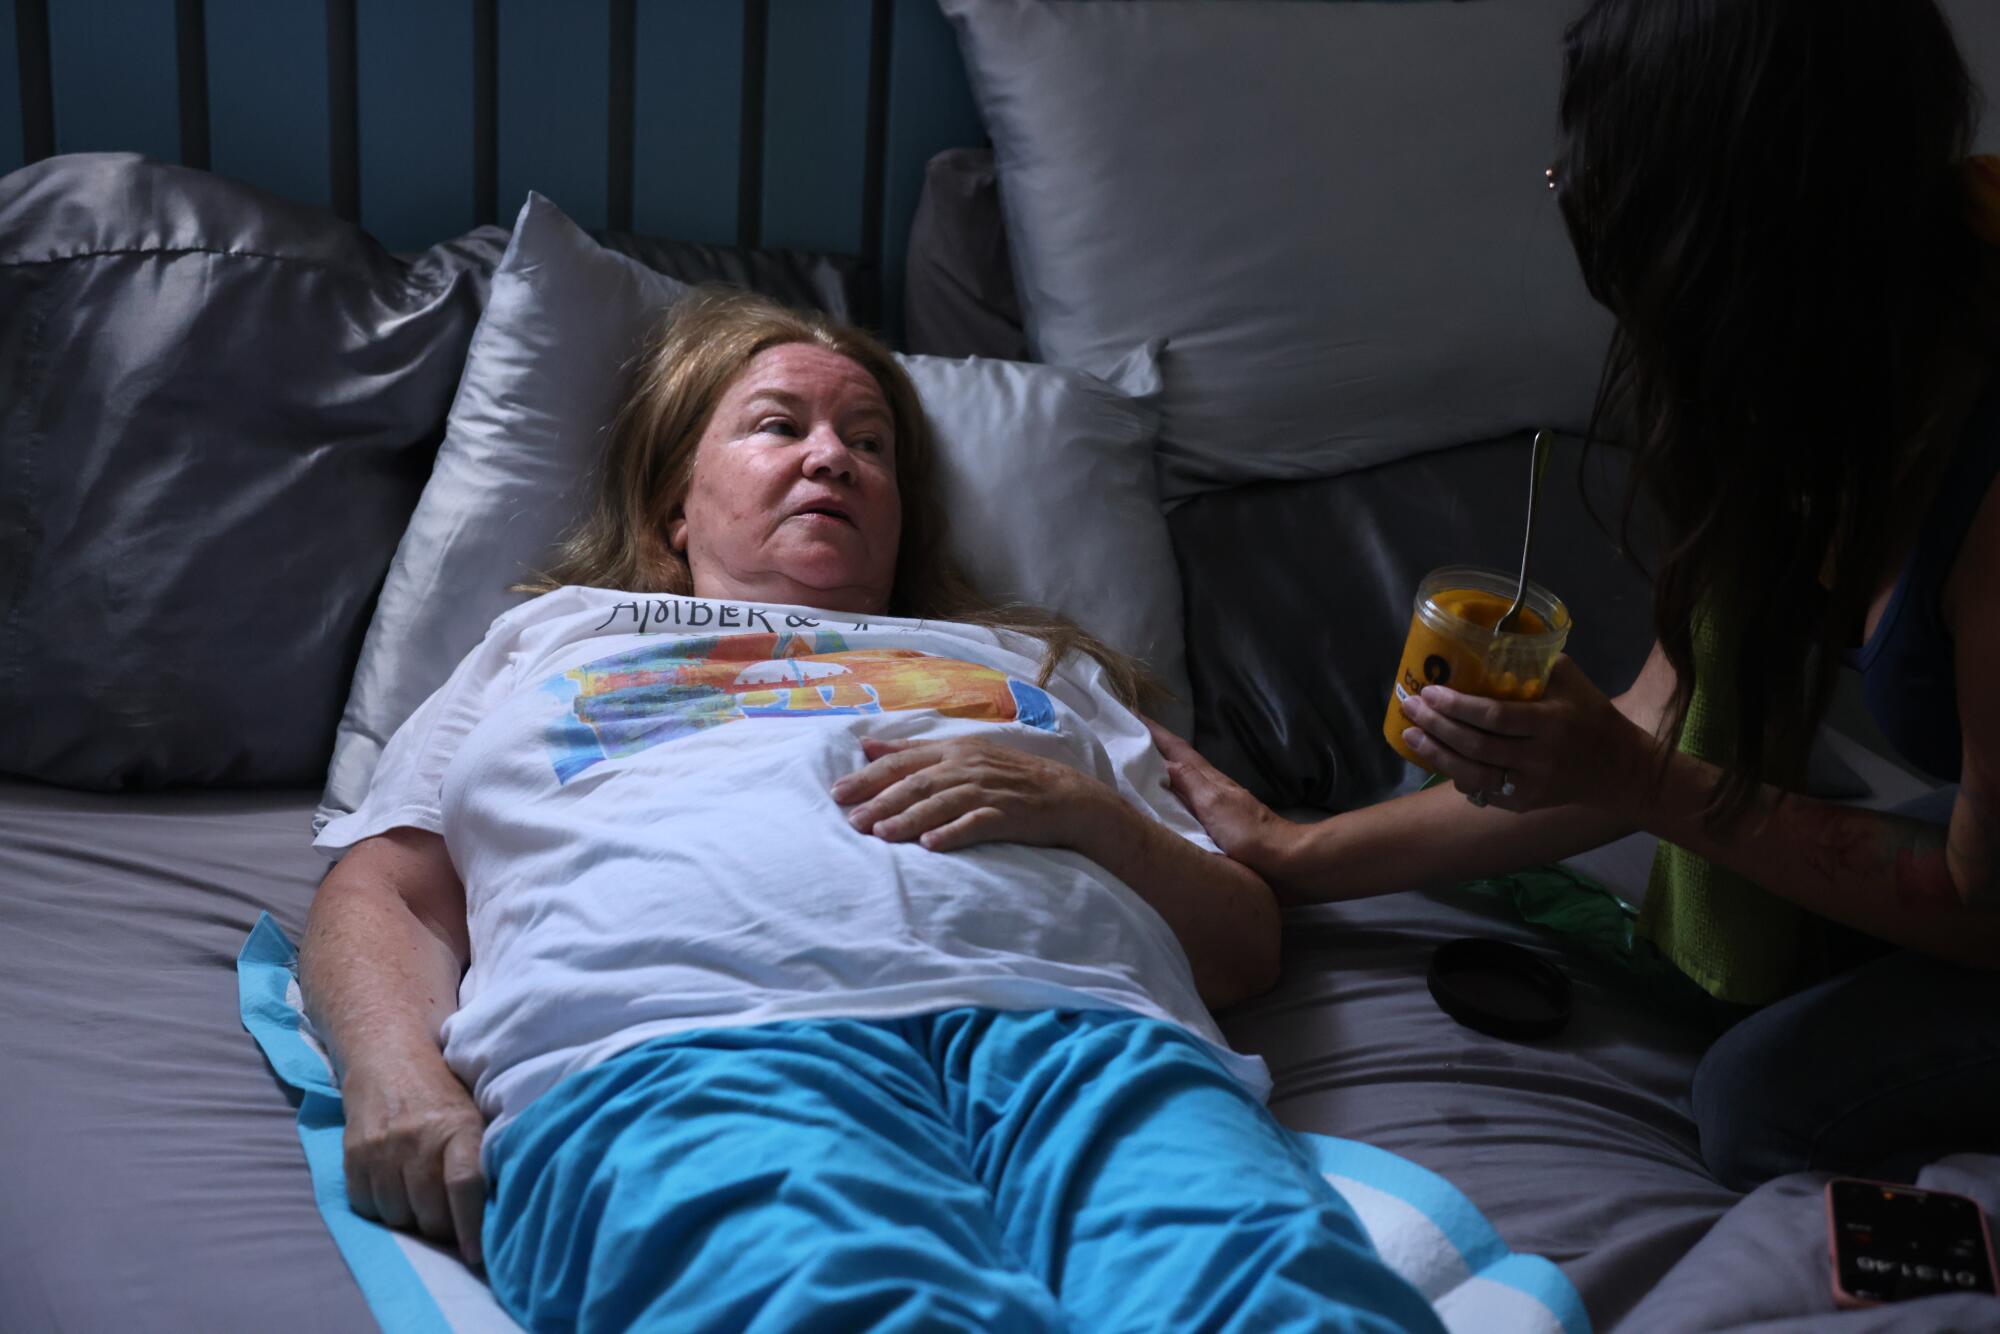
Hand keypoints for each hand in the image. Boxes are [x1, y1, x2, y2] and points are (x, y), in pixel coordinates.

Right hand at [340, 1053, 486, 1267]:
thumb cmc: (444, 1091)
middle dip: (442, 1229)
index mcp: (459, 1125)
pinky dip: (381, 1209)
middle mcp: (418, 1137)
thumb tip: (504, 1207)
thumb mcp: (474, 1110)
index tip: (476, 1256)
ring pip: (397, 1215)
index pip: (464, 1184)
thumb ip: (484, 1153)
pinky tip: (394, 1189)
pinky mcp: (354, 1153)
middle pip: (429, 1212)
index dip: (470, 1226)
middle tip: (450, 1224)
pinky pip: (367, 1205)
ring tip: (422, 1202)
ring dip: (411, 1220)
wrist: (389, 1054)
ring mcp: (383, 1147)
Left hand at [831, 735, 1114, 852]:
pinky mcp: (1008, 815)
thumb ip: (913, 750)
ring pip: (941, 803)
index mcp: (954, 750)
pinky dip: (953, 833)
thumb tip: (865, 745)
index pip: (903, 761)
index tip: (837, 792)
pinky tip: (931, 846)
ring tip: (880, 835)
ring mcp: (988, 790)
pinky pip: (976, 824)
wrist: (1067, 795)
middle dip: (881, 801)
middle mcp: (967, 767)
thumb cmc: (1008, 776)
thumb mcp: (962, 754)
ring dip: (909, 818)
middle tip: (851, 820)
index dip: (869, 776)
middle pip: (916, 783)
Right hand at [1143, 718, 1295, 877]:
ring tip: (1133, 765)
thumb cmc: (1248, 832)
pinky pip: (1184, 802)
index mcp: (1208, 779)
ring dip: (1158, 769)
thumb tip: (1161, 759)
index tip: (1130, 712)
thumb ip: (1189, 781)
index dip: (1154, 731)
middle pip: (1177, 759)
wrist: (1282, 861)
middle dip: (1151, 745)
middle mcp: (1209, 787)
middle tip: (1124, 735)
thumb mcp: (1214, 803)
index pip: (1176, 748)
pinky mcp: (1215, 825)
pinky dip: (1168, 795)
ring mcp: (1214, 805)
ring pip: (1180, 779)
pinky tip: (1159, 802)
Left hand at [1395, 655, 1651, 813]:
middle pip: (1476, 746)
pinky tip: (1437, 757)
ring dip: (1437, 754)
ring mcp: (1532, 786)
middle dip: (1437, 727)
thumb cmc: (1592, 715)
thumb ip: (1534, 662)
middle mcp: (1540, 758)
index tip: (1429, 691)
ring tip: (1410, 735)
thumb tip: (1488, 640)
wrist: (1622, 769)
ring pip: (1473, 775)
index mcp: (1552, 722)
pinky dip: (1457, 775)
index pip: (1495, 717)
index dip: (1457, 707)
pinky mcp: (1525, 804)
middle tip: (1410, 707)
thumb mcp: (1571, 680)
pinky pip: (1482, 792)